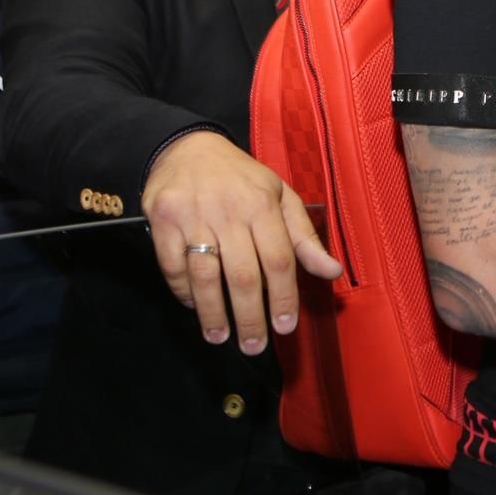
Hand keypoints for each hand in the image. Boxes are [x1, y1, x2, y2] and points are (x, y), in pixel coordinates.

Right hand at [142, 131, 342, 353]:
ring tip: (220, 337)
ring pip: (205, 275)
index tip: (284, 327)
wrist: (188, 148)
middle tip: (253, 346)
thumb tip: (332, 272)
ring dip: (213, 312)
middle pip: (242, 275)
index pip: (278, 260)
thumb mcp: (280, 197)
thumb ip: (304, 237)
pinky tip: (194, 305)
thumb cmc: (242, 179)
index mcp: (263, 205)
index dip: (282, 297)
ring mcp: (193, 216)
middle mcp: (229, 211)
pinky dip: (183, 291)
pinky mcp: (163, 220)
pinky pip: (173, 266)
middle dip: (249, 317)